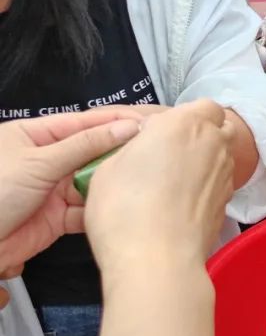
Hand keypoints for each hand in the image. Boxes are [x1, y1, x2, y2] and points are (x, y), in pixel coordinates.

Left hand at [0, 112, 141, 270]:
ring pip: (95, 180)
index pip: (88, 121)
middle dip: (123, 149)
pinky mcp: (57, 217)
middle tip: (159, 146)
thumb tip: (124, 127)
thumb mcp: (38, 163)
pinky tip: (121, 203)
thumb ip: (85, 145)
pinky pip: (87, 208)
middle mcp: (48, 158)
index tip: (154, 120)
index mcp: (37, 134)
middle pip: (95, 149)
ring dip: (115, 180)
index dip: (121, 119)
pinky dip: (103, 208)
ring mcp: (53, 188)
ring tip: (147, 174)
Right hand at [85, 100, 234, 279]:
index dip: (187, 116)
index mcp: (185, 123)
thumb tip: (144, 145)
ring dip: (206, 160)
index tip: (161, 133)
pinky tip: (183, 203)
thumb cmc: (124, 207)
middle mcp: (214, 143)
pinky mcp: (227, 202)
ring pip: (222, 155)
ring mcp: (225, 174)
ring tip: (176, 181)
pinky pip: (219, 183)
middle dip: (202, 134)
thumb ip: (132, 146)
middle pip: (219, 128)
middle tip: (172, 153)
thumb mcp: (107, 167)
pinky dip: (206, 186)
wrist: (157, 258)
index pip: (203, 106)